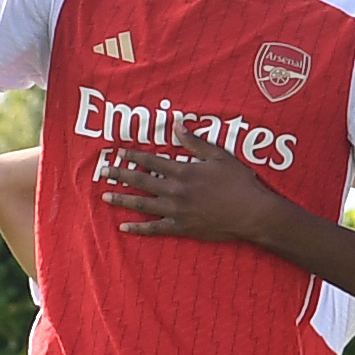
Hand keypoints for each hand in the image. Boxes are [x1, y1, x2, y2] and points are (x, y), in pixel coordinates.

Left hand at [98, 132, 285, 242]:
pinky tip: (124, 227)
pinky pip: (154, 229)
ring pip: (142, 204)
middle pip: (141, 181)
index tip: (119, 152)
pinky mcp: (181, 228)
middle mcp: (175, 191)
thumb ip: (195, 142)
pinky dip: (138, 229)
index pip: (151, 161)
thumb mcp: (219, 156)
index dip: (133, 156)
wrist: (251, 213)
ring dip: (122, 200)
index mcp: (183, 171)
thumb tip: (177, 124)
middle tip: (104, 172)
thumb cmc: (239, 182)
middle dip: (120, 175)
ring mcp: (176, 211)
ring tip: (105, 196)